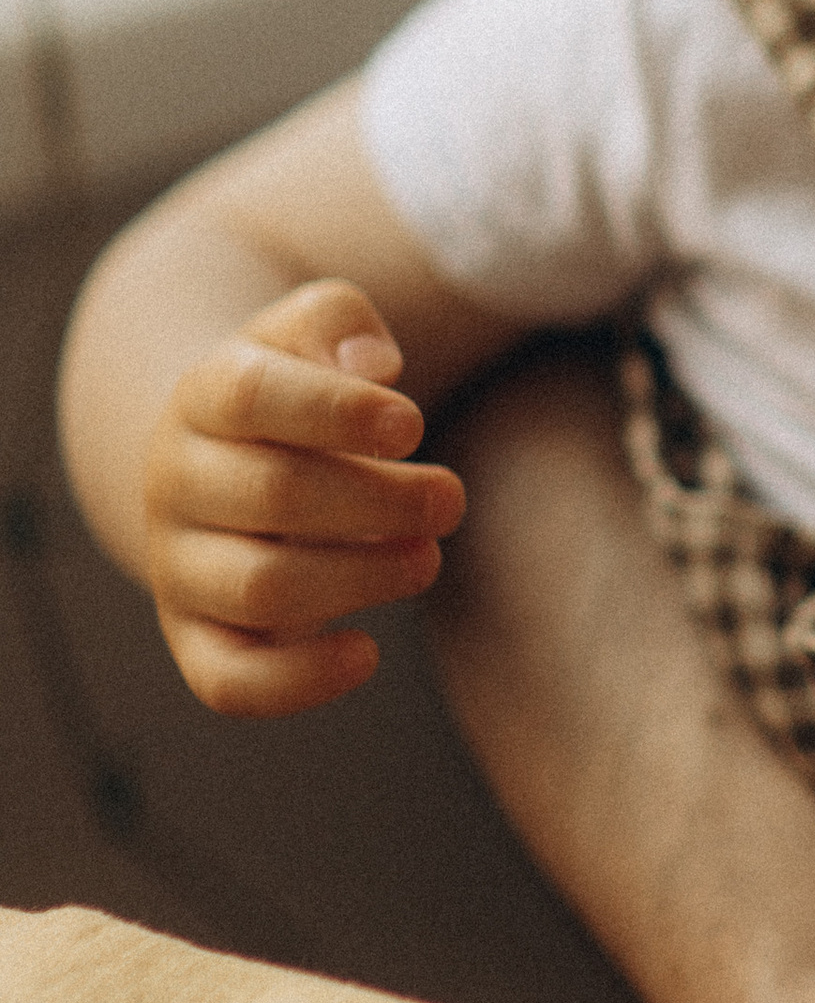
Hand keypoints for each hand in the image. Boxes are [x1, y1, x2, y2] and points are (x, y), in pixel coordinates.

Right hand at [139, 279, 465, 712]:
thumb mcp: (311, 331)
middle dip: (380, 502)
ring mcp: (181, 567)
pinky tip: (367, 651)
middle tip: (450, 500)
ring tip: (426, 558)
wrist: (221, 464)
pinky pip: (228, 681)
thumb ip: (339, 321)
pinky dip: (299, 681)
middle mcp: (177, 483)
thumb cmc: (295, 393)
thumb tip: (372, 367)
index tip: (413, 425)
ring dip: (362, 579)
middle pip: (274, 495)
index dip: (338, 411)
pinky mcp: (196, 640)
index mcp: (203, 397)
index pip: (251, 396)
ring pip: (259, 589)